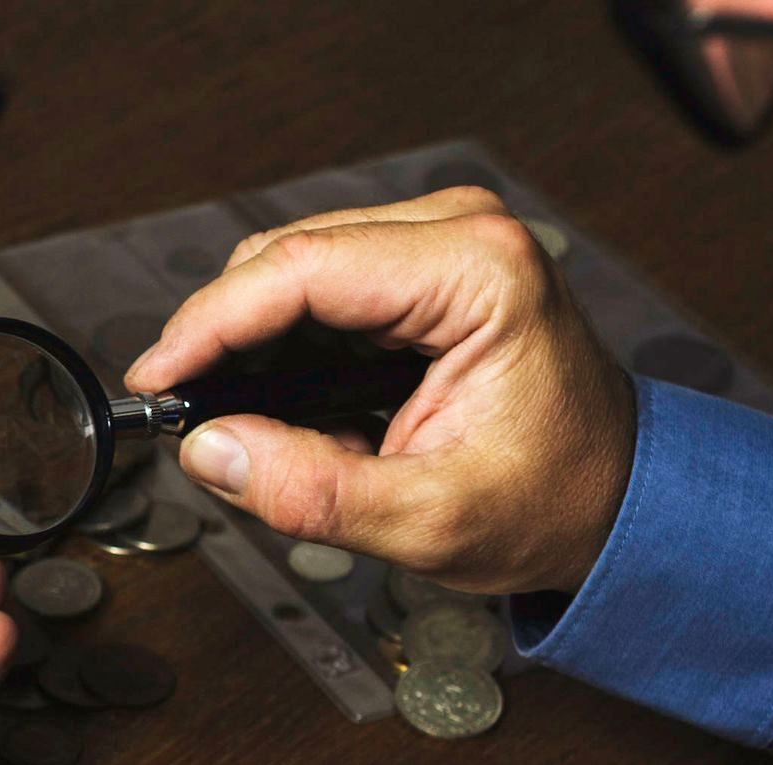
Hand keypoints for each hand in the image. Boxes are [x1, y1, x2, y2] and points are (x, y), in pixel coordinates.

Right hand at [125, 186, 636, 594]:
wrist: (617, 499)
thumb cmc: (552, 501)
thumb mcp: (429, 522)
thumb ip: (311, 491)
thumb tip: (210, 450)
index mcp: (479, 273)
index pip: (302, 270)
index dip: (210, 324)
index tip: (155, 380)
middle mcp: (460, 233)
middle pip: (286, 257)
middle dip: (221, 336)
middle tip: (184, 415)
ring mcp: (441, 242)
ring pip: (291, 268)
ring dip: (249, 344)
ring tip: (241, 423)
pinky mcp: (423, 268)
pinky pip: (318, 288)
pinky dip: (281, 346)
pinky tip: (281, 405)